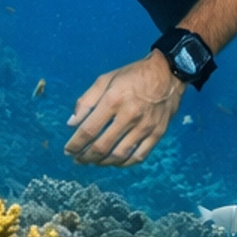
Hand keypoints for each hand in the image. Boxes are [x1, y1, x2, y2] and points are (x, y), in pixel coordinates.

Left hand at [65, 51, 185, 166]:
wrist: (168, 72)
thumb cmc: (132, 75)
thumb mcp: (105, 79)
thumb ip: (86, 101)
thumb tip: (71, 124)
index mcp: (113, 100)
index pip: (89, 130)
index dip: (75, 144)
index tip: (68, 150)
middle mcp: (129, 115)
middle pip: (102, 146)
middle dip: (85, 157)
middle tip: (78, 159)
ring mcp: (145, 126)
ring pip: (119, 155)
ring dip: (102, 163)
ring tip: (93, 162)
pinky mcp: (157, 133)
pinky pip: (139, 156)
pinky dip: (124, 163)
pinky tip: (115, 161)